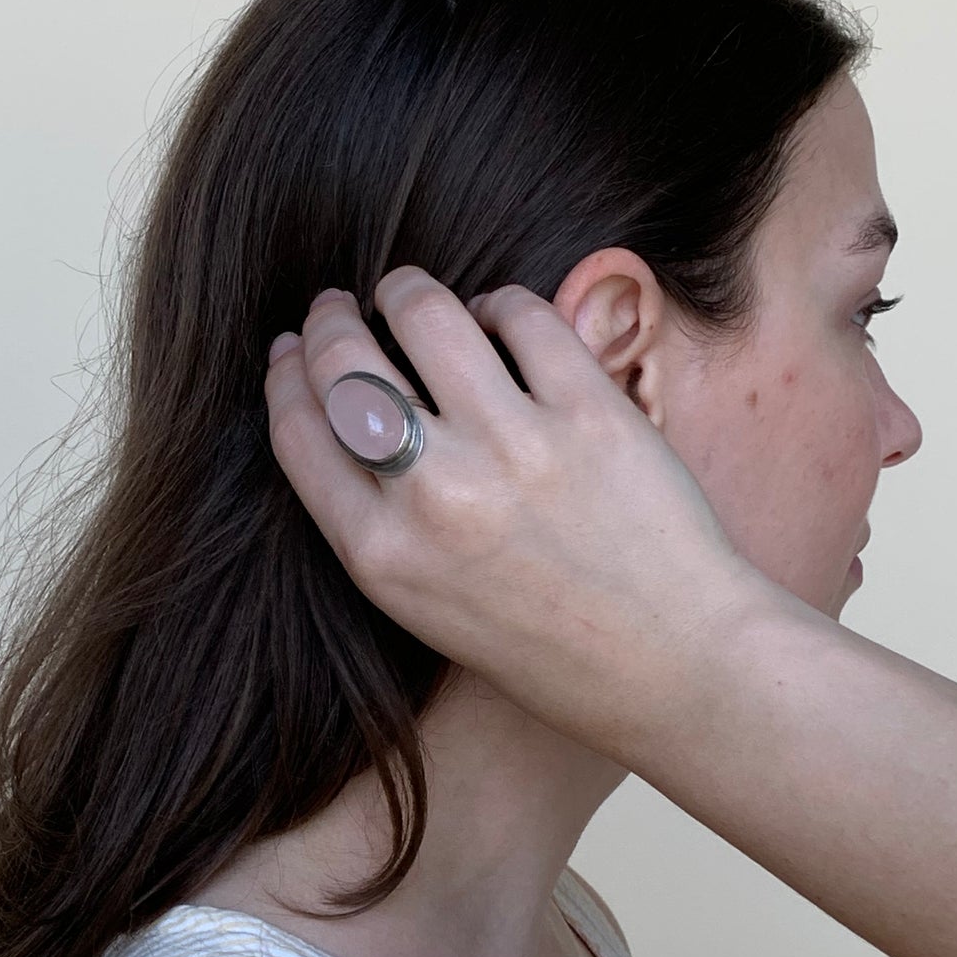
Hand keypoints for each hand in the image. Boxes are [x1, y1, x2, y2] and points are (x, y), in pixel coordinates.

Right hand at [264, 267, 771, 760]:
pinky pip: (521, 317)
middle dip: (329, 321)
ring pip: (424, 316)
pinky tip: (498, 319)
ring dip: (406, 291)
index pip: (299, 430)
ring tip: (407, 293)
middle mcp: (434, 498)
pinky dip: (498, 306)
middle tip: (337, 306)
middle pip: (344, 366)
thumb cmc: (548, 646)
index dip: (285, 375)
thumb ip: (377, 521)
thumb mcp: (426, 605)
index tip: (289, 351)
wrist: (671, 665)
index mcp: (382, 556)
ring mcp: (513, 448)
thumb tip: (344, 414)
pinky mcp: (588, 413)